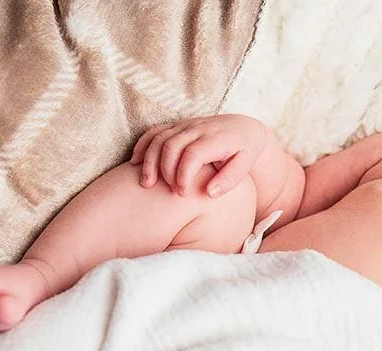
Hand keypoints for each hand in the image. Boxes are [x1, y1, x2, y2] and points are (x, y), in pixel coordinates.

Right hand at [129, 114, 268, 196]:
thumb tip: (209, 193)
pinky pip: (154, 132)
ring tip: (146, 184)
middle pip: (171, 145)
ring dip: (149, 161)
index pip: (193, 154)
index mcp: (216, 138)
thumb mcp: (246, 165)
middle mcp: (198, 128)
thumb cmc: (245, 151)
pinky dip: (143, 146)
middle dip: (165, 170)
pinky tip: (135, 164)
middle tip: (170, 193)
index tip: (183, 194)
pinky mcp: (177, 126)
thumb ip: (229, 180)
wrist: (243, 128)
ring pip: (159, 138)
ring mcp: (185, 125)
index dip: (183, 174)